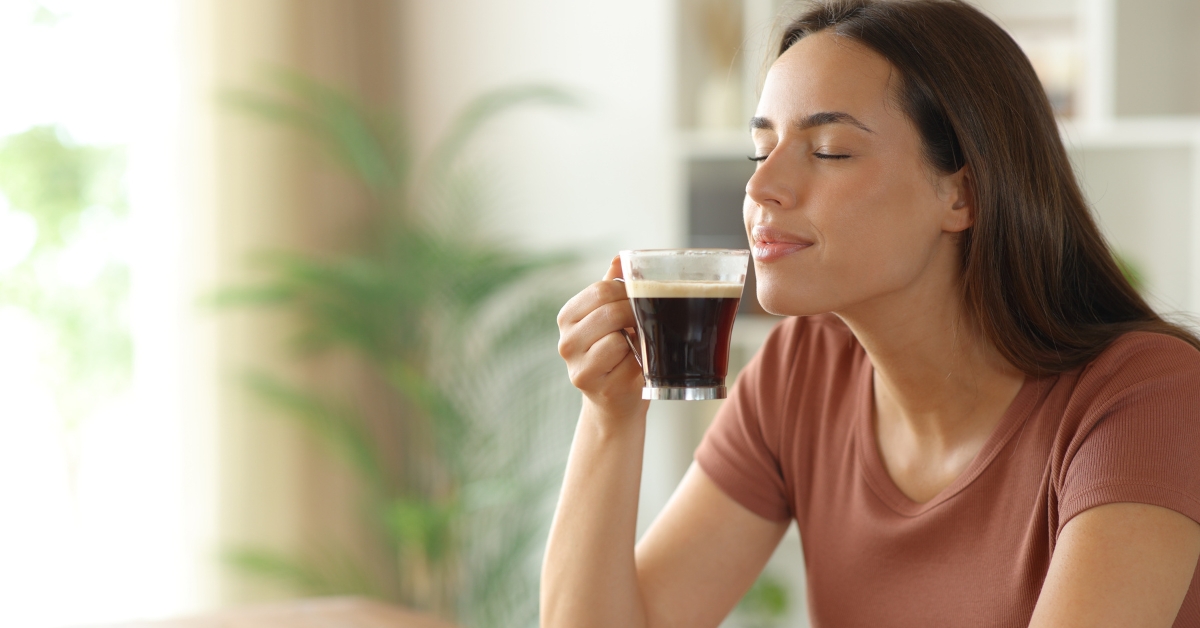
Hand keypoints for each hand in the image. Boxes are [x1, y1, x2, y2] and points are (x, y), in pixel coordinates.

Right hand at [557, 255, 647, 418]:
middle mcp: (565, 340)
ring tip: (635, 348)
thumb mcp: (612, 318)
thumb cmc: (617, 354)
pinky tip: (631, 368)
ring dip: (635, 341)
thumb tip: (620, 257)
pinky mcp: (592, 385)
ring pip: (616, 338)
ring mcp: (576, 365)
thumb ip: (614, 287)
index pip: (601, 290)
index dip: (628, 292)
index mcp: (568, 316)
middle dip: (635, 314)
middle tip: (646, 322)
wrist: (616, 401)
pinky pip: (625, 362)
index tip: (640, 301)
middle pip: (609, 311)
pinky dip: (636, 362)